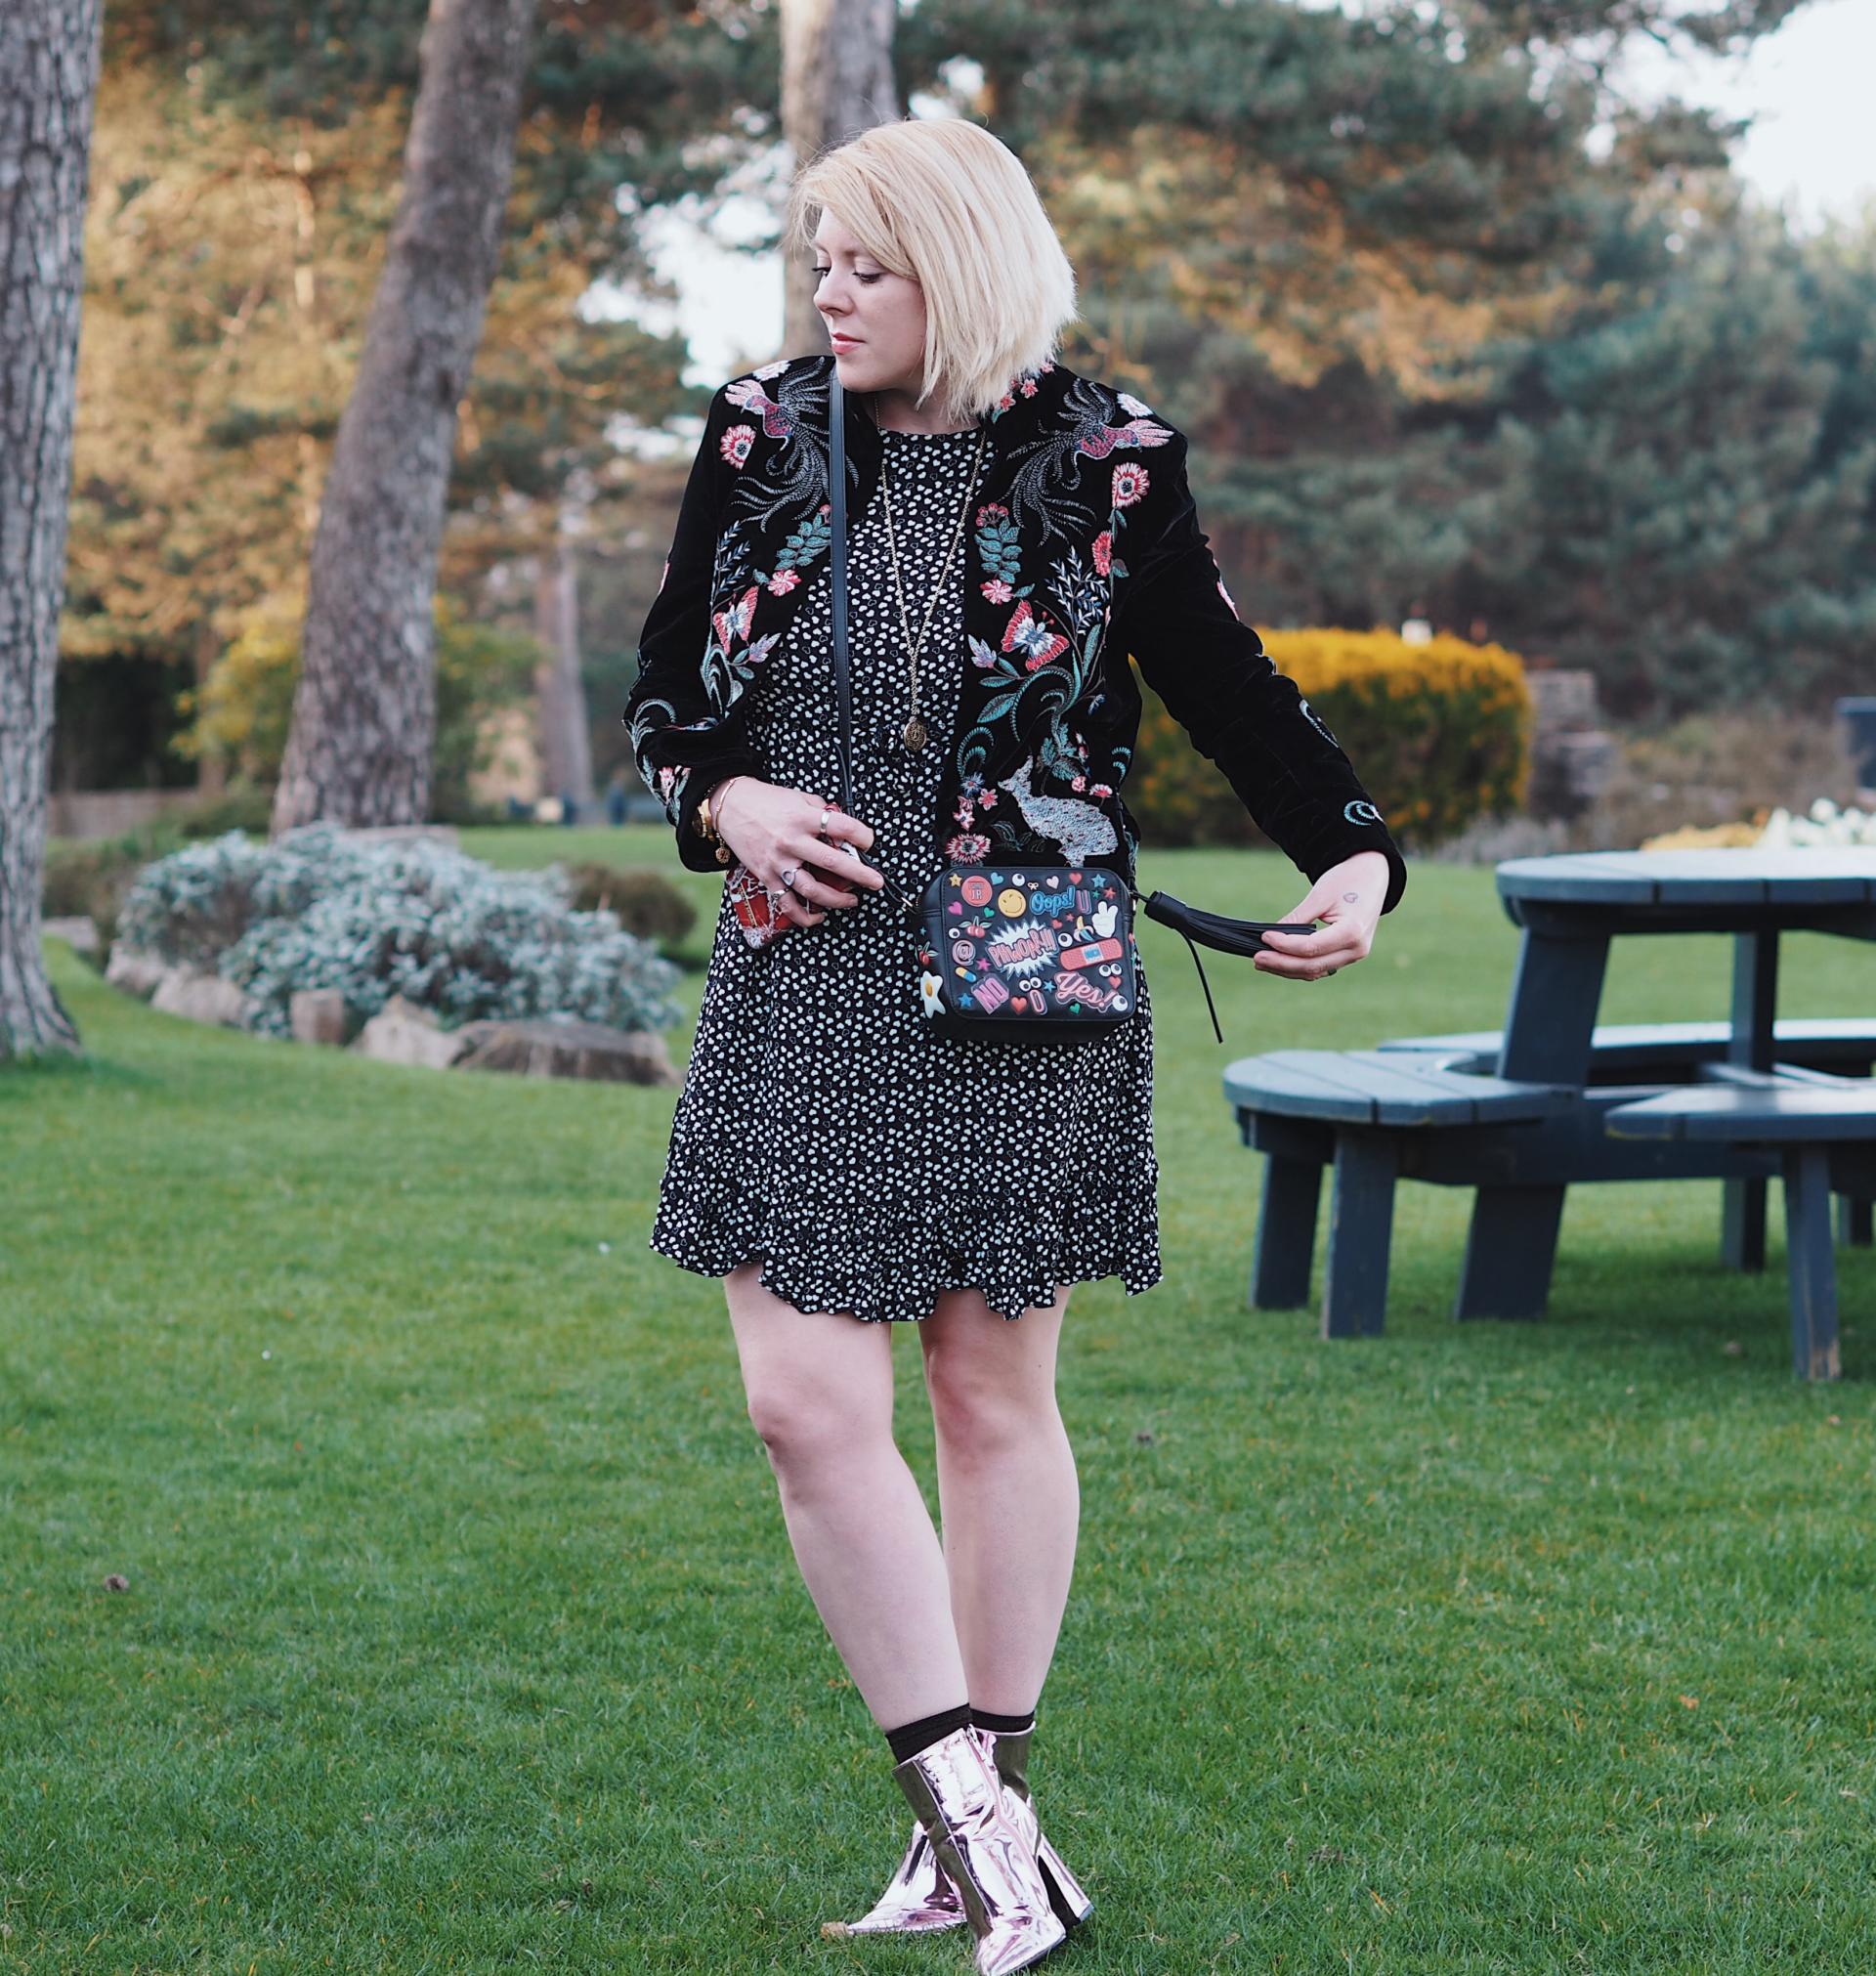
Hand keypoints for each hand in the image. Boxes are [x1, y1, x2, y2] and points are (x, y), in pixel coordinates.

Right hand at [713, 778, 885, 927]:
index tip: (869, 842)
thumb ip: (821, 812)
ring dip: (837, 899)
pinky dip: (805, 916)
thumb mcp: (798, 797)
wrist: (729, 807)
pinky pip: (788, 904)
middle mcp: (791, 841)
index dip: (862, 836)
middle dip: (861, 875)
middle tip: (877, 882)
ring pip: (813, 890)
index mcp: (802, 817)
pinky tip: (820, 917)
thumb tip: (843, 829)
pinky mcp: (766, 877)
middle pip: (833, 863)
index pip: (842, 828)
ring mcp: (778, 862)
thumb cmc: (766, 801)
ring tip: (852, 900)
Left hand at [1252, 851, 1388, 981]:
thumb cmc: (1347, 880)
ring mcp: (1353, 955)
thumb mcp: (1320, 895)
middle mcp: (1356, 949)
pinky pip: (1320, 967)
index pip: (1311, 947)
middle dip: (1281, 963)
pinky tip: (1279, 961)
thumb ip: (1298, 918)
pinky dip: (1299, 966)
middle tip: (1257, 957)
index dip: (1284, 945)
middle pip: (1312, 965)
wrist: (1372, 877)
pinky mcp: (1347, 955)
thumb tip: (1271, 935)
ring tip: (1262, 961)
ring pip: (1315, 971)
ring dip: (1287, 969)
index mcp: (1352, 932)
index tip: (1264, 937)